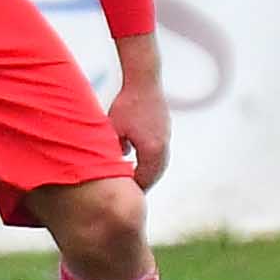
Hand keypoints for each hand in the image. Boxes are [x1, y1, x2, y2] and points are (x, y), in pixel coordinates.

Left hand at [107, 62, 171, 189]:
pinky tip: (140, 161)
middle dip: (144, 184)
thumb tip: (115, 164)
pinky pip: (160, 152)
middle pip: (156, 173)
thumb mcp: (113, 131)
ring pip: (160, 163)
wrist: (144, 80)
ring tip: (136, 180)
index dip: (134, 189)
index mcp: (152, 149)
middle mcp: (163, 145)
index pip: (145, 178)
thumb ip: (113, 150)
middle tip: (132, 194)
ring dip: (149, 172)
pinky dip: (152, 161)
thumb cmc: (126, 105)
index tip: (124, 198)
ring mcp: (166, 136)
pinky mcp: (165, 129)